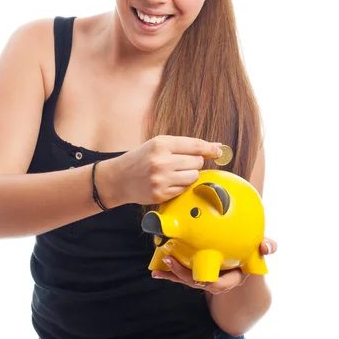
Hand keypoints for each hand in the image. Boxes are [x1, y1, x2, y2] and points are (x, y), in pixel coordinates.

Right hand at [103, 135, 221, 205]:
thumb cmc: (142, 158)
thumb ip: (186, 145)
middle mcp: (161, 161)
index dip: (210, 148)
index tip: (218, 151)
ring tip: (174, 173)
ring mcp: (161, 179)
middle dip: (194, 162)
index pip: (195, 146)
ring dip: (189, 175)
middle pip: (197, 162)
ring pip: (193, 177)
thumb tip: (217, 147)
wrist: (119, 178)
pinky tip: (168, 182)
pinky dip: (181, 186)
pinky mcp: (160, 195)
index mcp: (161, 144)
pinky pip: (184, 190)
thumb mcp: (158, 144)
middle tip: (181, 163)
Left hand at [151, 237, 277, 293]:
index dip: (206, 281)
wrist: (243, 265)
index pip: (217, 284)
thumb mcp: (260, 252)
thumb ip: (266, 247)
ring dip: (171, 275)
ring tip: (157, 268)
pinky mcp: (195, 274)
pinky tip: (155, 271)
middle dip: (181, 275)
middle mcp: (215, 282)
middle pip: (196, 282)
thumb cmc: (250, 255)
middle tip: (169, 260)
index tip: (197, 276)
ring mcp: (204, 279)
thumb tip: (268, 246)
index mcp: (231, 279)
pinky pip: (181, 276)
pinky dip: (168, 274)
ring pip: (186, 280)